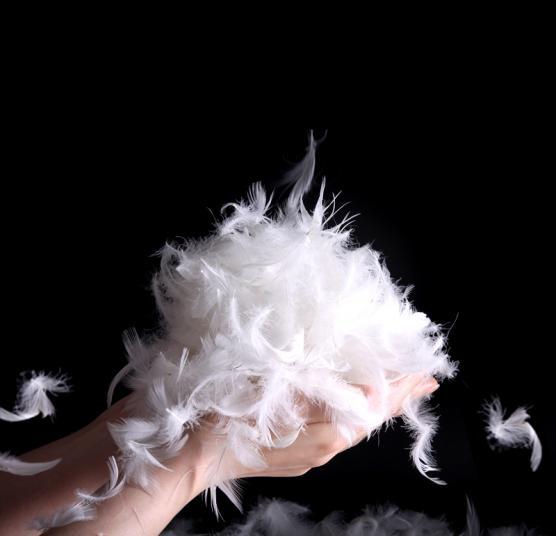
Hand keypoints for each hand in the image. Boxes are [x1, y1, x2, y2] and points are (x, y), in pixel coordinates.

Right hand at [185, 373, 438, 482]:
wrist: (194, 454)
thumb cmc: (230, 416)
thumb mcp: (277, 392)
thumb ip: (324, 389)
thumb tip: (369, 389)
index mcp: (325, 432)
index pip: (375, 407)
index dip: (401, 390)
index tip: (426, 377)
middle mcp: (324, 448)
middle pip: (368, 418)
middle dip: (394, 397)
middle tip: (419, 379)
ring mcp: (308, 455)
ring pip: (351, 426)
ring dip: (372, 405)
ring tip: (390, 388)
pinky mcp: (293, 456)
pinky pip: (332, 432)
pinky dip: (348, 413)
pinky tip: (345, 403)